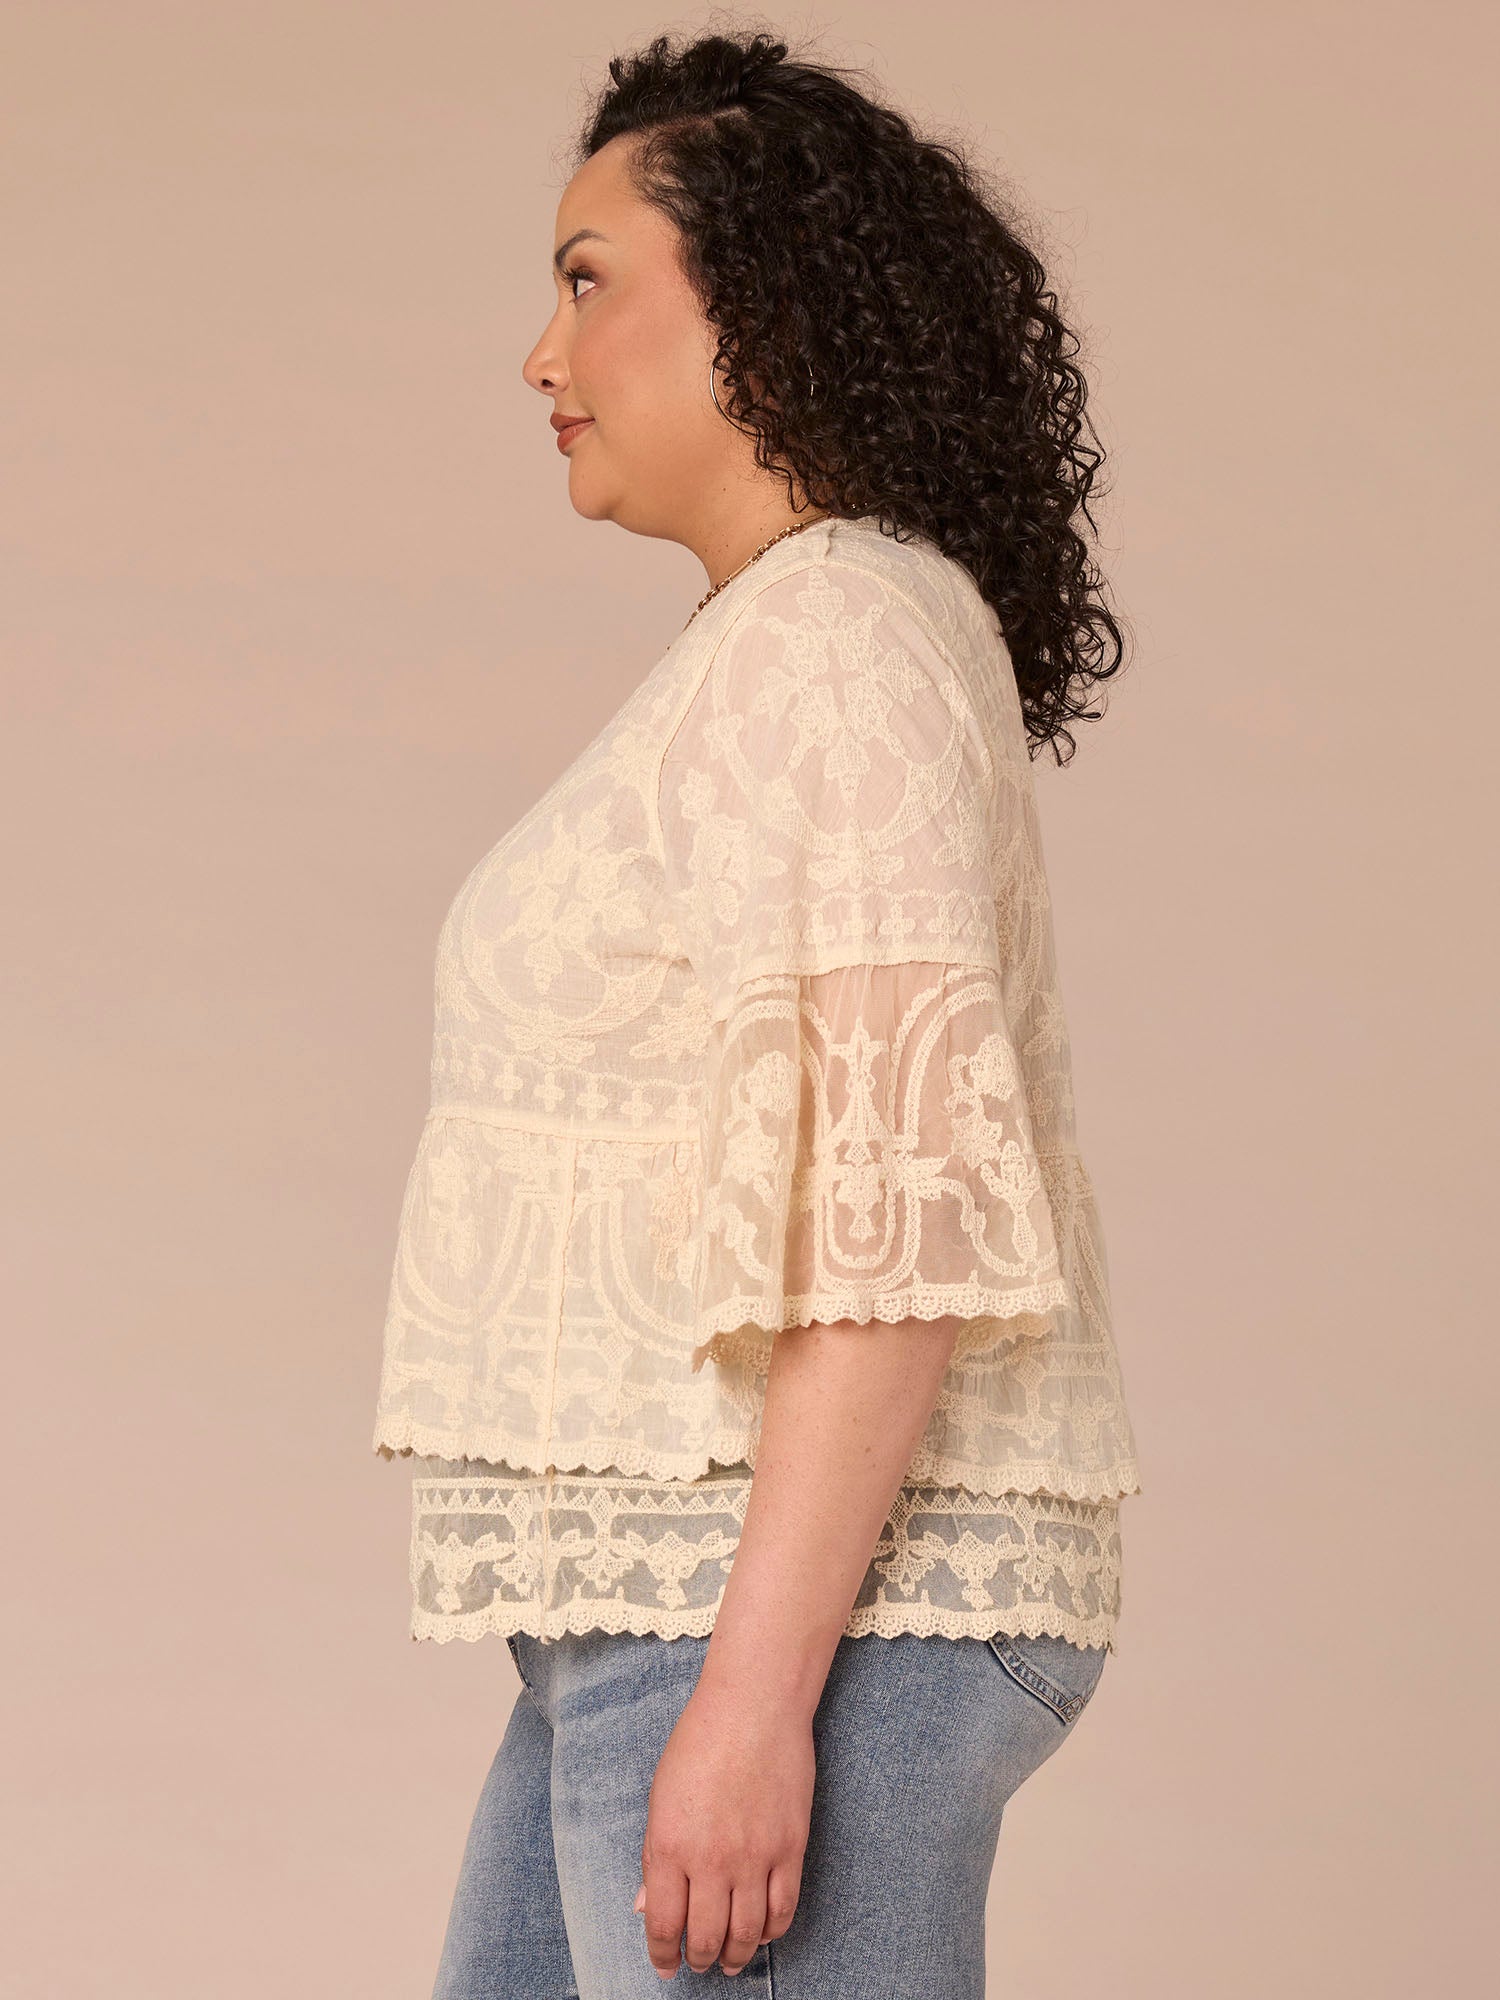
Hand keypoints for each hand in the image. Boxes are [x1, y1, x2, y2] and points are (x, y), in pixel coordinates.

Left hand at [633, 1675, 813, 1977]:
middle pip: (705, 1937)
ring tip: (728, 1960)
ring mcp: (754, 1856)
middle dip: (698, 1959)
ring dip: (735, 1955)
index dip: (662, 1954)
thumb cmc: (700, 1742)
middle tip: (698, 1963)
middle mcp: (710, 1859)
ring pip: (747, 1934)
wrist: (755, 1705)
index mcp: (669, 1845)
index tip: (664, 1966)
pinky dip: (772, 1932)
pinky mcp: (790, 1848)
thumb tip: (647, 1908)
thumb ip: (654, 1856)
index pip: (663, 1924)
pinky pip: (783, 1909)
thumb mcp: (661, 1796)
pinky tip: (762, 1933)